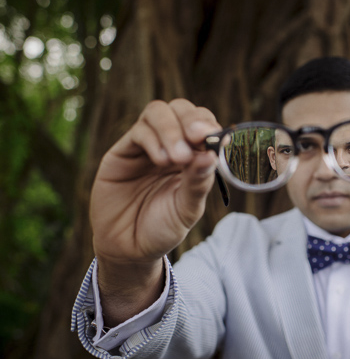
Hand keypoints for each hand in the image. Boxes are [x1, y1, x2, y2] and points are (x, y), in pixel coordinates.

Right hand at [91, 99, 220, 264]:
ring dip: (172, 129)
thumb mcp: (187, 209)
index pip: (203, 125)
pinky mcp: (122, 152)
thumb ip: (198, 182)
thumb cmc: (162, 228)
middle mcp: (169, 145)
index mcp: (192, 156)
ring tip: (178, 158)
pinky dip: (154, 140)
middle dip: (192, 120)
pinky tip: (162, 160)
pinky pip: (139, 131)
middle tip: (198, 137)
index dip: (210, 126)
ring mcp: (146, 146)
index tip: (218, 140)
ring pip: (158, 112)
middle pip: (181, 109)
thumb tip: (212, 154)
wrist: (129, 249)